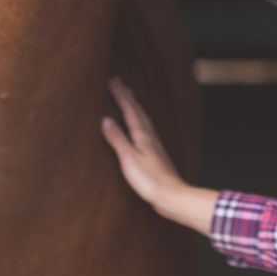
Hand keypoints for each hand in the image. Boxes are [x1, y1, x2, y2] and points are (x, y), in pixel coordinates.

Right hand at [101, 79, 218, 235]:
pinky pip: (145, 128)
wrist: (171, 195)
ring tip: (130, 97)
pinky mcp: (155, 153)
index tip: (112, 80)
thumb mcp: (128, 159)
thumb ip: (117, 139)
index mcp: (142, 134)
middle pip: (137, 110)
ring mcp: (154, 143)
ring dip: (134, 106)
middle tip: (119, 82)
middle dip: (127, 95)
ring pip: (142, 118)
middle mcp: (149, 135)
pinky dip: (139, 119)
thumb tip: (105, 119)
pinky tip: (140, 126)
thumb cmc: (149, 180)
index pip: (129, 109)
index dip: (120, 94)